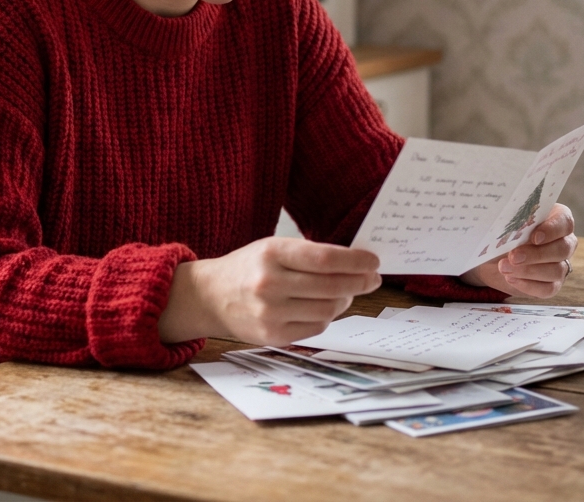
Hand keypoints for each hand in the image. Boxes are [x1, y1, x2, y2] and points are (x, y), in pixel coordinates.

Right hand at [158, 237, 380, 345]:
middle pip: (331, 286)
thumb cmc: (248, 268)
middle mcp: (269, 283)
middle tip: (372, 279)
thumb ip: (309, 254)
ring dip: (345, 300)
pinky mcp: (273, 335)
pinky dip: (327, 316)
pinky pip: (316, 327)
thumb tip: (356, 264)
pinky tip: (323, 306)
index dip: (355, 261)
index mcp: (271, 253)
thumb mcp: (272, 248)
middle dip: (359, 282)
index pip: (324, 258)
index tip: (373, 261)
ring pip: (328, 309)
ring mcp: (270, 312)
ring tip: (345, 292)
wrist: (210, 296)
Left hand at [461, 203, 577, 297]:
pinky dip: (528, 285)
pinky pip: (548, 289)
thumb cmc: (503, 233)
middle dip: (537, 254)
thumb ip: (513, 222)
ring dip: (528, 271)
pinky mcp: (552, 284)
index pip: (565, 222)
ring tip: (504, 268)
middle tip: (513, 256)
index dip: (552, 230)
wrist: (491, 256)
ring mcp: (560, 264)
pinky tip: (511, 278)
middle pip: (563, 249)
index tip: (534, 237)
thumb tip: (506, 222)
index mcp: (556, 220)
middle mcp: (564, 242)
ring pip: (556, 270)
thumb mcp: (506, 224)